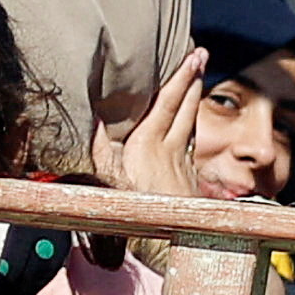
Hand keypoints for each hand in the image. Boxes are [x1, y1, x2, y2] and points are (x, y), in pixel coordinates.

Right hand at [95, 51, 220, 206]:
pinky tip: (191, 121)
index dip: (180, 78)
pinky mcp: (189, 176)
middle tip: (202, 54)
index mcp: (148, 143)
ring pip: (191, 122)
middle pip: (185, 106)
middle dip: (193, 79)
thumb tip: (93, 120)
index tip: (192, 56)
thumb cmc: (131, 210)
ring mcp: (183, 162)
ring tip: (197, 77)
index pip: (167, 102)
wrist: (167, 240)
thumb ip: (99, 149)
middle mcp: (170, 148)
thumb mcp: (107, 179)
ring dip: (194, 98)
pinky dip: (192, 124)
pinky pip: (191, 141)